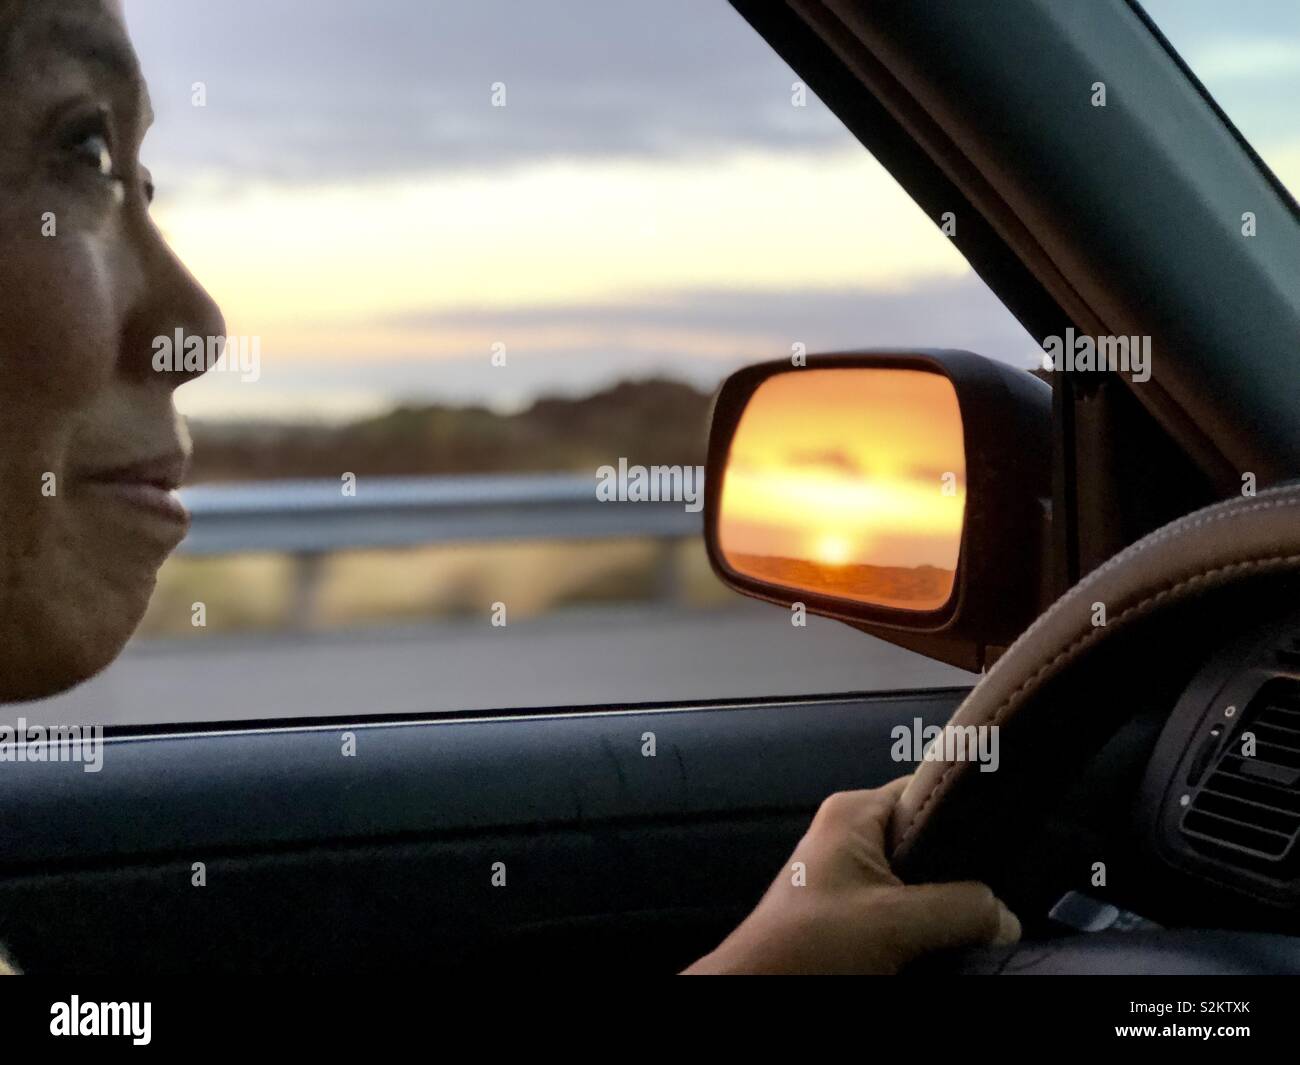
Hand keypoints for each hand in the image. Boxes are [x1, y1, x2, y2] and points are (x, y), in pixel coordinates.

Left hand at [682, 775, 1020, 973]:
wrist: (758, 989)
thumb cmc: (810, 944)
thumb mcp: (893, 921)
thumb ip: (959, 909)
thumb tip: (1006, 917)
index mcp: (855, 812)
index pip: (929, 791)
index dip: (968, 816)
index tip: (1007, 845)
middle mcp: (852, 834)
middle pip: (929, 841)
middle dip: (960, 872)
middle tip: (995, 896)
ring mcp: (851, 876)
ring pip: (921, 882)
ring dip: (944, 905)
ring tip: (977, 921)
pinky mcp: (852, 913)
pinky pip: (905, 910)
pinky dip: (925, 927)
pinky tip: (945, 939)